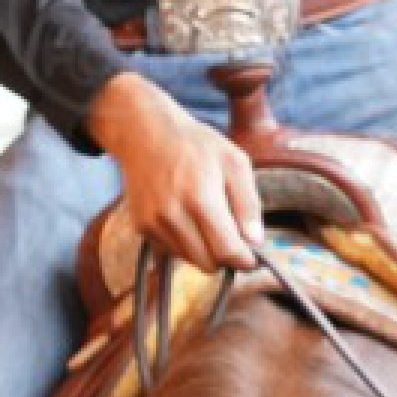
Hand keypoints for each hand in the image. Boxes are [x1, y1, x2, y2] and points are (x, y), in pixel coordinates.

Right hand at [83, 72, 263, 268]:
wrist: (145, 133)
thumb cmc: (196, 145)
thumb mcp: (235, 162)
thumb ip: (249, 203)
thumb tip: (255, 241)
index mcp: (200, 198)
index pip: (226, 250)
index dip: (244, 259)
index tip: (251, 257)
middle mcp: (173, 215)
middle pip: (208, 263)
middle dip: (224, 256)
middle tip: (231, 236)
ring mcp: (154, 223)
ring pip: (190, 260)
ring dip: (204, 250)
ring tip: (206, 219)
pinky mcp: (142, 227)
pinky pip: (171, 251)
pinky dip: (185, 243)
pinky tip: (186, 217)